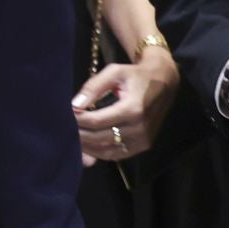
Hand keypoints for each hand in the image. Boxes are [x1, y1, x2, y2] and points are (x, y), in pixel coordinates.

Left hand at [72, 48, 178, 165]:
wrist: (164, 83)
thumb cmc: (135, 76)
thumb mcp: (114, 72)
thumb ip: (93, 87)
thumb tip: (75, 104)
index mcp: (133, 109)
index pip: (97, 121)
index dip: (78, 120)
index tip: (67, 114)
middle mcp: (139, 128)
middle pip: (100, 138)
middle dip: (79, 134)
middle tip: (64, 129)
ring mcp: (143, 140)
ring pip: (107, 151)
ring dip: (87, 147)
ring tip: (73, 137)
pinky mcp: (144, 146)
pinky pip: (117, 155)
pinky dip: (100, 153)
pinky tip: (88, 146)